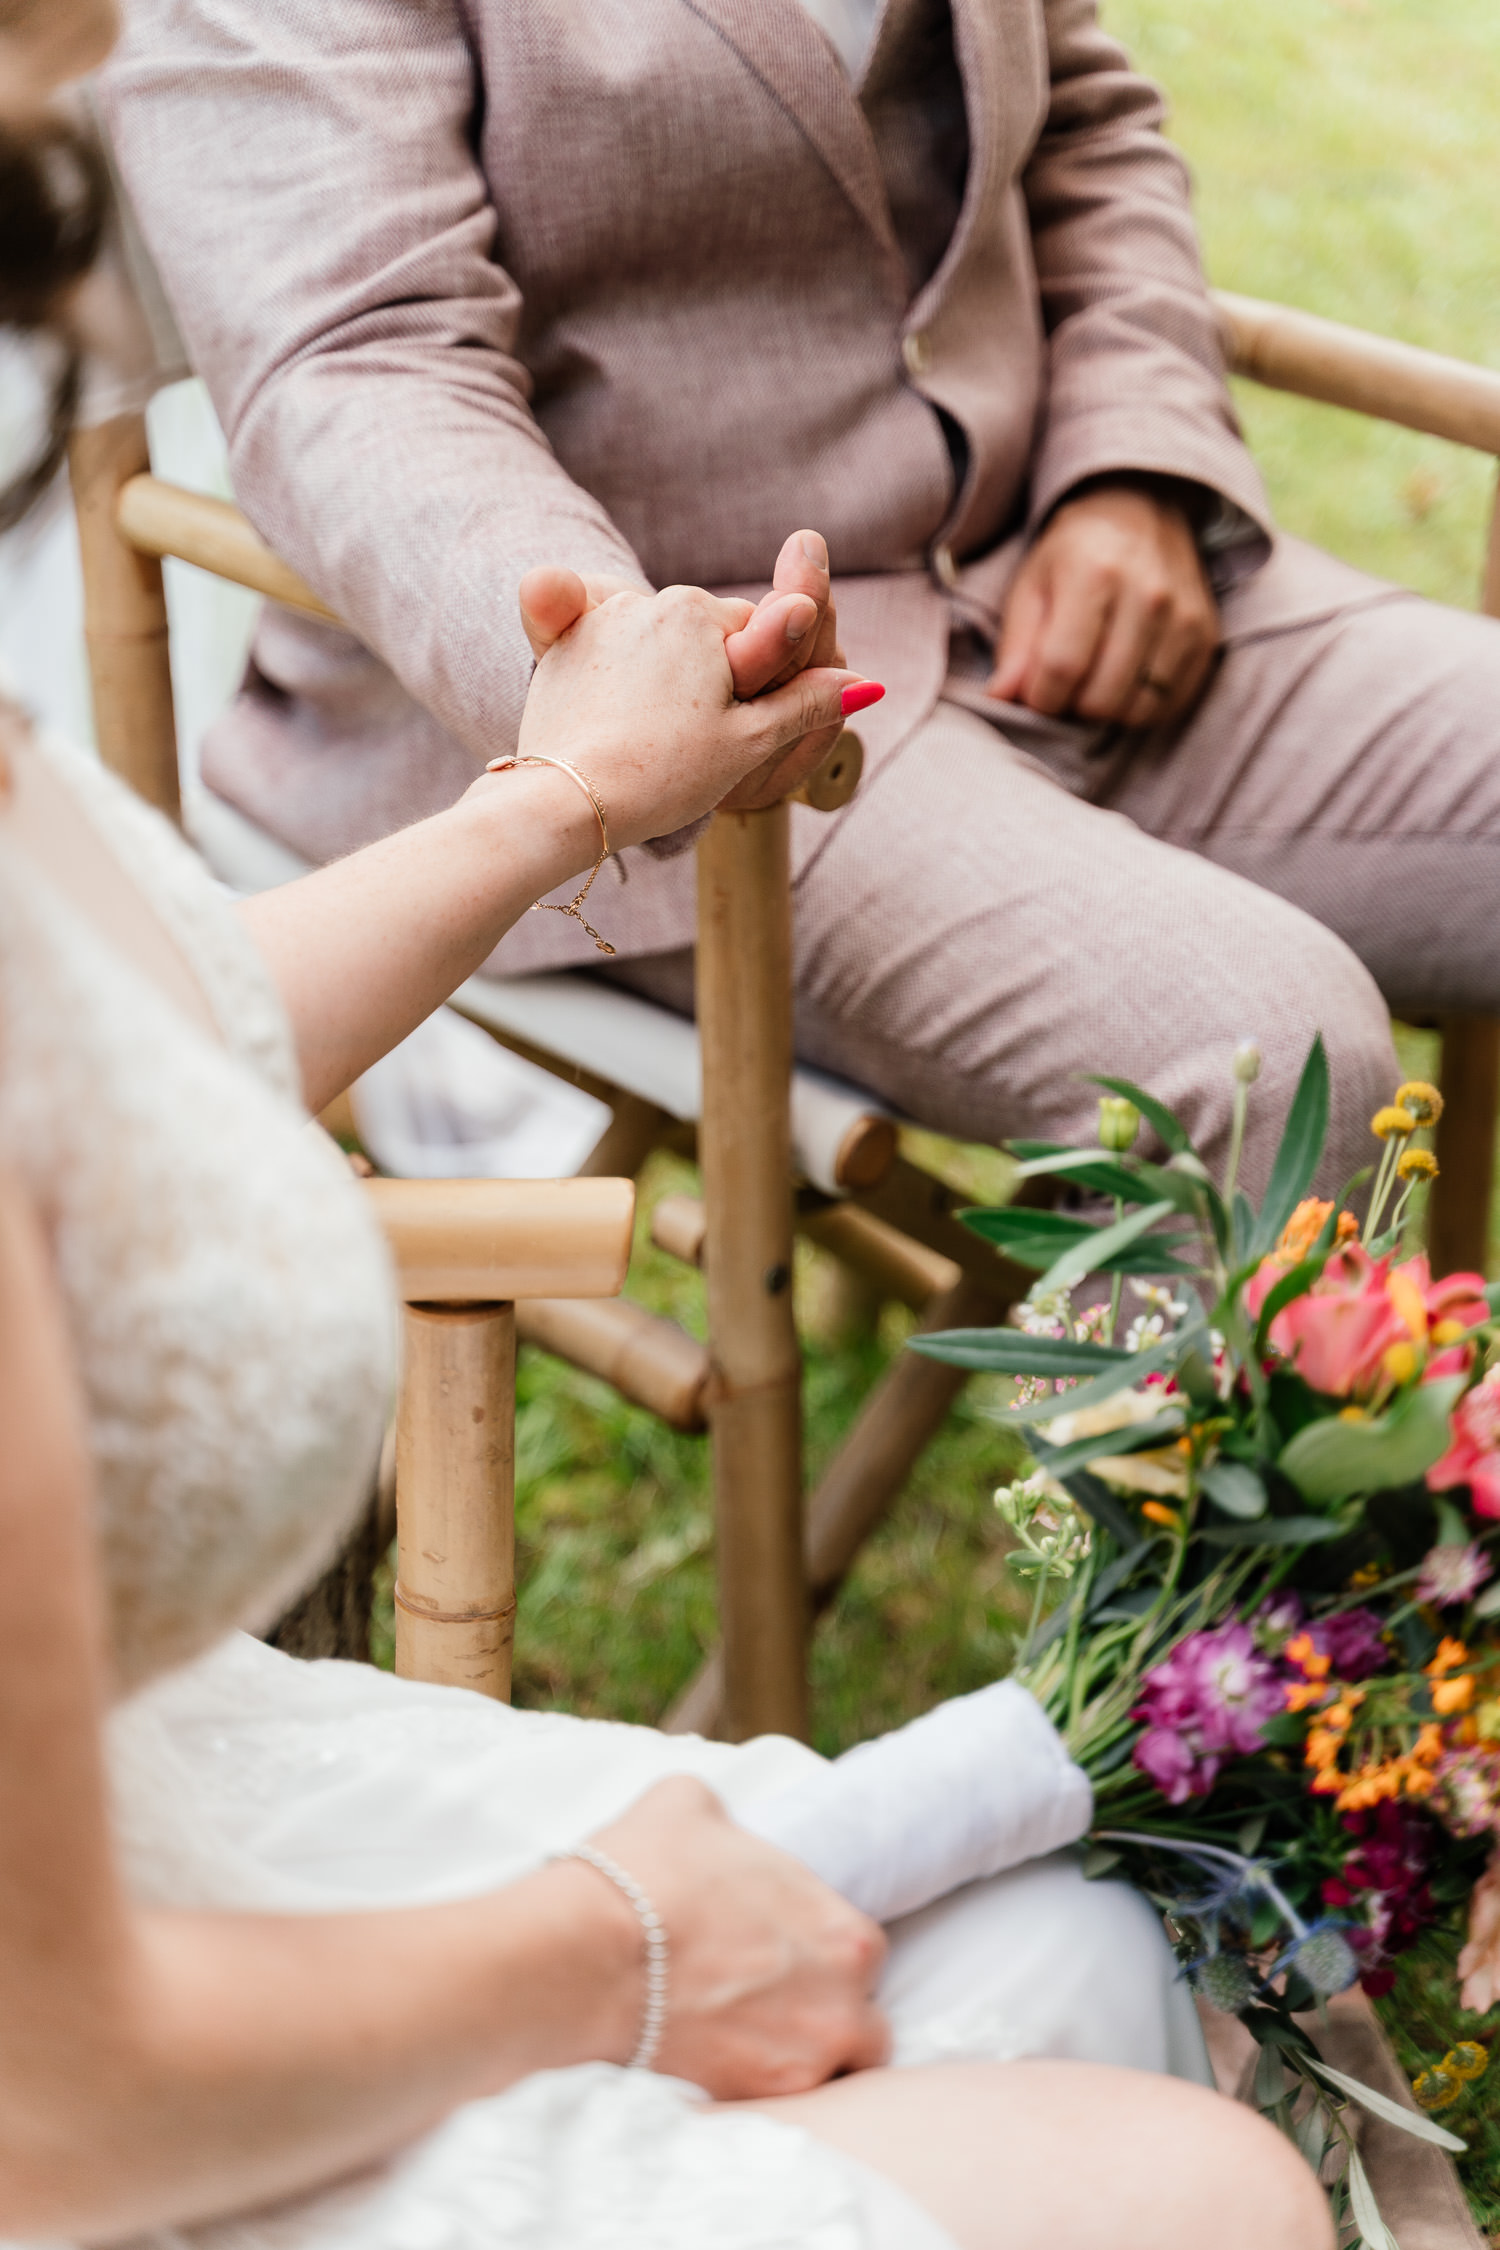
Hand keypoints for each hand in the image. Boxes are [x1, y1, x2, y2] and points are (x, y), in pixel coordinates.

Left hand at [513, 568, 875, 845]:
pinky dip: (606, 673)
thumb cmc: (664, 774)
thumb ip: (808, 703)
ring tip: (646, 741)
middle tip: (688, 742)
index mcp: (700, 611)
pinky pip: (596, 646)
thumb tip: (867, 684)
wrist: (567, 804)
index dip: (753, 685)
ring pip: (651, 646)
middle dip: (705, 679)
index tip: (730, 728)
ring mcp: (596, 620)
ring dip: (657, 680)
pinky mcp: (555, 647)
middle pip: (699, 638)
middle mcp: (646, 600)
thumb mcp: (749, 741)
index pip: (753, 635)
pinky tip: (608, 714)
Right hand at [587, 1778, 889, 2098]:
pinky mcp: (754, 2103)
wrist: (591, 1956)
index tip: (784, 1953)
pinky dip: (756, 2087)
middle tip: (769, 1999)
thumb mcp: (691, 1804)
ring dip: (801, 2058)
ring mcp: (803, 2064)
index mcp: (844, 1935)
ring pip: (829, 2074)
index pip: (862, 1953)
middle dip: (825, 2012)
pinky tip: (716, 2063)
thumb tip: (713, 1829)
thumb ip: (727, 1821)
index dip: (824, 1954)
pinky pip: (777, 2105)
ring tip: (746, 2039)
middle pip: (860, 2022)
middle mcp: (842, 2007)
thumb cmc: (647, 1873)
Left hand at [988, 482, 1218, 729]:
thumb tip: (1001, 699)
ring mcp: (1183, 617)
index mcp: (1094, 575)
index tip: (1035, 694)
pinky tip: (1125, 684)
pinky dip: (1141, 708)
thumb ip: (1016, 647)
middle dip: (1072, 707)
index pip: (1062, 669)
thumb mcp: (1031, 586)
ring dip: (1107, 711)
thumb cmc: (1073, 555)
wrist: (1140, 511)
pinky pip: (1170, 705)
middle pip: (1101, 698)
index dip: (1040, 698)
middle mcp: (1148, 594)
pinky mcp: (1206, 636)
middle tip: (1065, 686)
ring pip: (1137, 709)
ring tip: (1094, 682)